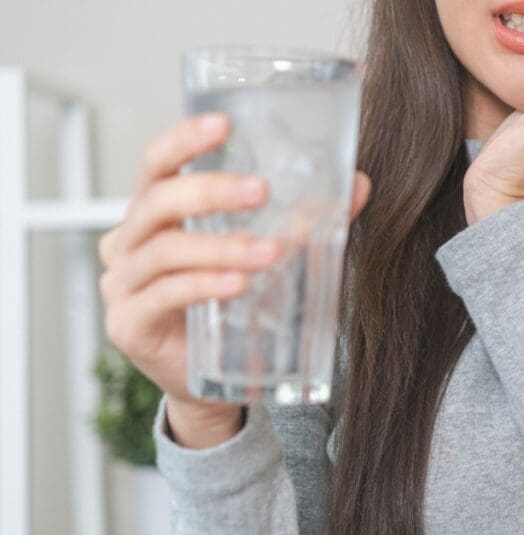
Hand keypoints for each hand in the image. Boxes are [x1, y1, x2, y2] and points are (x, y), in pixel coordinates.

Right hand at [98, 114, 372, 447]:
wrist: (216, 379)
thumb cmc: (235, 306)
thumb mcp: (266, 254)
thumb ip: (308, 220)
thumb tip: (359, 184)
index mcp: (154, 215)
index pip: (156, 164)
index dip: (183, 140)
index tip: (223, 124)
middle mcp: (128, 243)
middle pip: (157, 202)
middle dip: (210, 192)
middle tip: (261, 191)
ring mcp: (122, 285)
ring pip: (165, 251)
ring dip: (220, 246)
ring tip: (270, 251)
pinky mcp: (129, 324)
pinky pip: (164, 296)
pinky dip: (203, 285)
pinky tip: (237, 284)